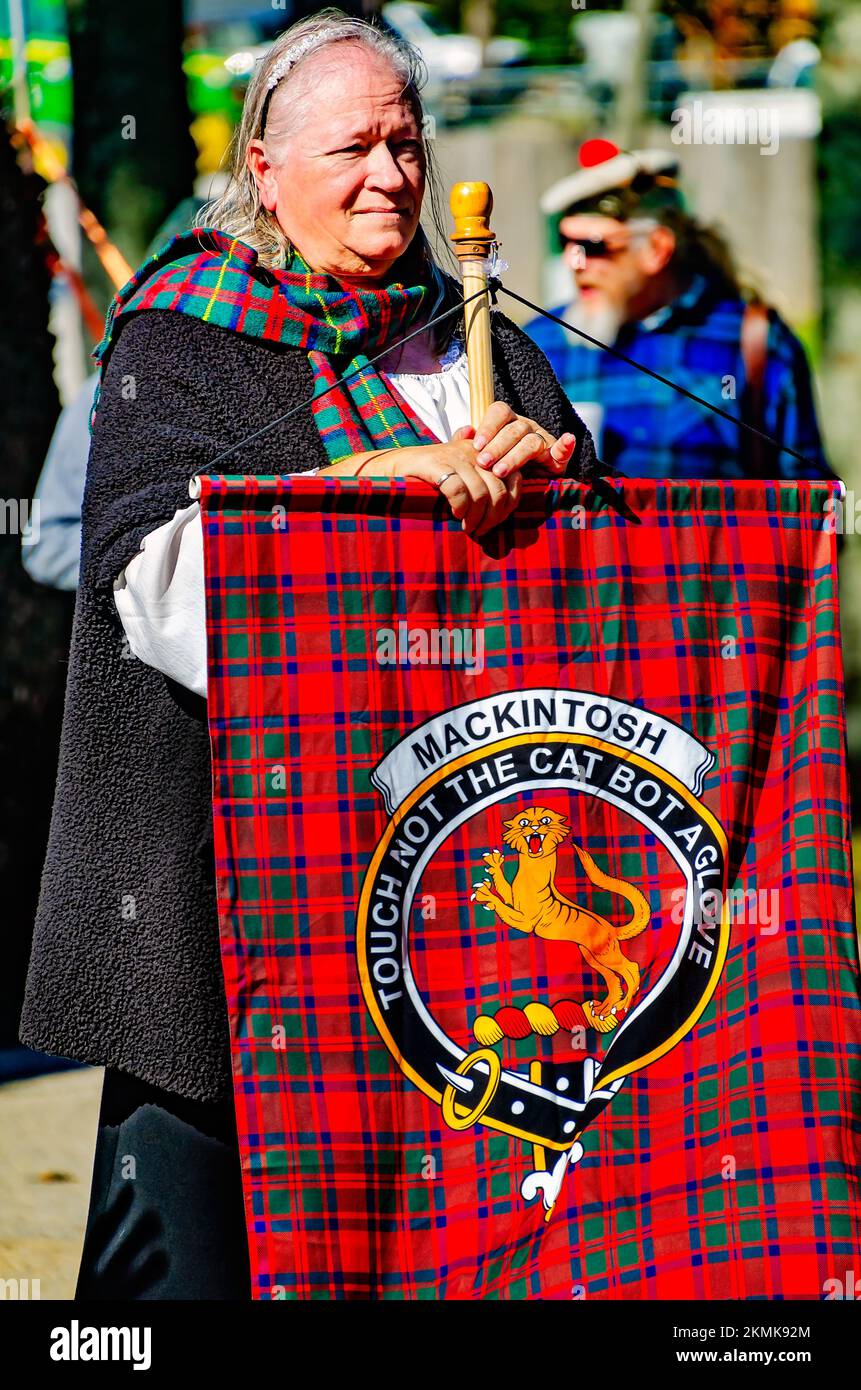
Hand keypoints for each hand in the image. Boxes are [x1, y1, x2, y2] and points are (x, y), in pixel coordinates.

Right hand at [383, 425, 523, 536]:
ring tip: (467, 527)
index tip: (497, 520)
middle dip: (493, 516)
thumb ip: (484, 484)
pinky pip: (458, 490)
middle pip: (499, 489)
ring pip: (481, 492)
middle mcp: (473, 451)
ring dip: (476, 516)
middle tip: (481, 529)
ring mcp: (453, 456)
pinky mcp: (435, 464)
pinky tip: (455, 514)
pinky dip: (459, 506)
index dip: (510, 503)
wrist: (392, 468)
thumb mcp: (461, 477)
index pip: (514, 477)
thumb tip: (506, 505)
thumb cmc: (430, 479)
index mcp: (484, 453)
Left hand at [470, 402, 577, 478]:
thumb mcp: (480, 456)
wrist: (520, 485)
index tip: (477, 446)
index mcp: (507, 422)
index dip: (488, 426)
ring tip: (500, 471)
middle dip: (497, 446)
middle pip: (514, 429)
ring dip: (515, 456)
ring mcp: (543, 440)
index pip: (499, 411)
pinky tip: (568, 440)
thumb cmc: (494, 467)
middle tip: (484, 463)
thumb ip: (468, 444)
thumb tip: (464, 431)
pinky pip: (563, 449)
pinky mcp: (558, 457)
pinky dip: (566, 445)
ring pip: (531, 442)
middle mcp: (526, 428)